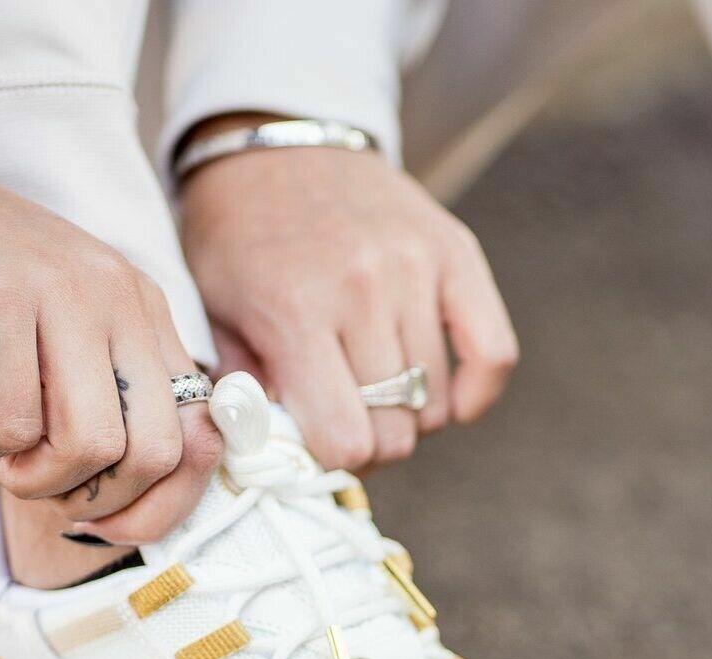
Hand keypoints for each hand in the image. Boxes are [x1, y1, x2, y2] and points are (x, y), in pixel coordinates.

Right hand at [0, 163, 219, 542]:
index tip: (102, 520)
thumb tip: (125, 513)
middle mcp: (121, 299)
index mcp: (145, 314)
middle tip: (33, 478)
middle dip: (94, 500)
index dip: (160, 505)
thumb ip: (102, 409)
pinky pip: (10, 426)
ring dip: (29, 477)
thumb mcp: (55, 348)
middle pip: (156, 454)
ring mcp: (65, 295)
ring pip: (90, 448)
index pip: (202, 437)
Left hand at [179, 139, 518, 471]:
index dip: (332, 462)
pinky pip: (496, 351)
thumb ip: (245, 391)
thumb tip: (281, 454)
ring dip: (408, 416)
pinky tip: (447, 401)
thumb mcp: (215, 315)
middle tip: (345, 424)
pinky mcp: (456, 252)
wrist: (276, 143)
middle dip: (370, 445)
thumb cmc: (237, 239)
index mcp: (296, 313)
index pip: (347, 440)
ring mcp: (417, 268)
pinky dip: (475, 392)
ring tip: (374, 394)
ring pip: (435, 402)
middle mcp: (365, 290)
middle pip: (396, 430)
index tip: (315, 448)